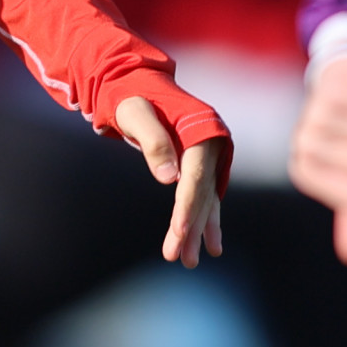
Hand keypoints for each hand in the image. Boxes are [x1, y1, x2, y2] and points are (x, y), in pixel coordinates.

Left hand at [112, 93, 227, 267]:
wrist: (136, 85)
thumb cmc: (132, 98)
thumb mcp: (135, 114)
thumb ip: (153, 141)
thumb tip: (168, 179)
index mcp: (203, 129)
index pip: (196, 177)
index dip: (187, 207)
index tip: (178, 234)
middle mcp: (213, 144)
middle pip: (202, 194)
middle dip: (191, 228)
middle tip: (181, 259)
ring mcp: (210, 155)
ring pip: (205, 200)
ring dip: (198, 231)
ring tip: (191, 261)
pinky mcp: (201, 164)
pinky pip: (206, 197)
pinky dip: (205, 221)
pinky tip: (210, 245)